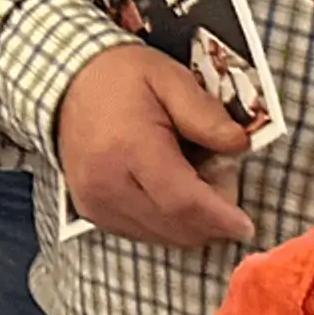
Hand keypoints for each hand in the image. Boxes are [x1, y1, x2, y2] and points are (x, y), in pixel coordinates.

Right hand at [53, 41, 251, 248]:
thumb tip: (238, 145)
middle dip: (210, 219)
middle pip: (174, 226)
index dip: (219, 217)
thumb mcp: (171, 79)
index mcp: (128, 148)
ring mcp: (95, 203)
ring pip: (160, 236)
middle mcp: (106, 184)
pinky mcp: (92, 212)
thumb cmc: (122, 78)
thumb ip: (206, 114)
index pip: (182, 201)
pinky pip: (142, 233)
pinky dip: (167, 223)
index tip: (246, 225)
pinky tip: (172, 193)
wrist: (68, 84)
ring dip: (190, 223)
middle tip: (223, 183)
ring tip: (195, 182)